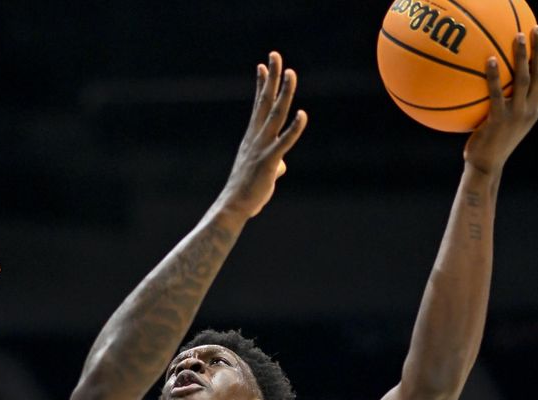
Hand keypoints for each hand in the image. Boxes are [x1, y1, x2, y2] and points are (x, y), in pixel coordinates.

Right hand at [220, 51, 307, 217]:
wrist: (234, 206)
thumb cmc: (248, 192)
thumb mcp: (264, 173)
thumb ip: (275, 164)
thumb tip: (283, 164)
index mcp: (253, 138)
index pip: (258, 106)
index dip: (262, 85)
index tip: (263, 65)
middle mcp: (256, 137)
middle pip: (265, 102)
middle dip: (272, 78)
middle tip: (275, 54)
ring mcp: (262, 147)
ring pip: (275, 115)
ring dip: (284, 93)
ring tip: (291, 73)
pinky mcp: (269, 161)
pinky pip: (284, 142)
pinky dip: (294, 128)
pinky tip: (303, 114)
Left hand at [464, 26, 537, 174]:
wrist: (485, 168)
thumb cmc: (489, 146)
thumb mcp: (502, 125)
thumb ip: (503, 107)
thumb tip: (492, 90)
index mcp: (533, 110)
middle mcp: (529, 111)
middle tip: (535, 30)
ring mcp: (515, 115)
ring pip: (523, 79)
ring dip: (522, 56)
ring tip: (517, 37)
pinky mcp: (498, 120)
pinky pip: (497, 93)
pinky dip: (494, 76)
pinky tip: (489, 60)